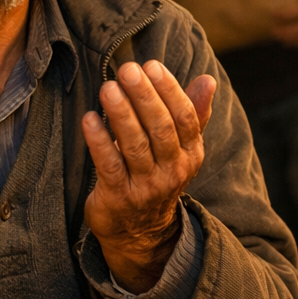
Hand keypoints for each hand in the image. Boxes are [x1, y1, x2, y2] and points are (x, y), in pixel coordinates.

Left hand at [81, 61, 215, 293]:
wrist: (140, 232)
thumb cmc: (156, 175)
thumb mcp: (179, 149)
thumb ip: (192, 114)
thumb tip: (208, 80)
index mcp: (191, 155)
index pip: (185, 118)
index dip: (170, 90)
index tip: (151, 66)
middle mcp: (172, 171)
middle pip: (161, 129)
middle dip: (144, 96)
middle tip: (126, 69)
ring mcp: (145, 187)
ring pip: (135, 146)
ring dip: (121, 114)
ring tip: (107, 88)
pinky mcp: (118, 198)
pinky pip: (109, 165)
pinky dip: (99, 141)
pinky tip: (88, 119)